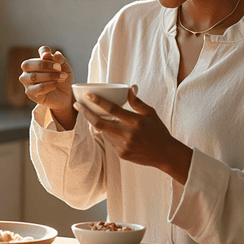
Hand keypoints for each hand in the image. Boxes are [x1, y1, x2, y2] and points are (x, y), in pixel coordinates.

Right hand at [19, 46, 75, 126]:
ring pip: (33, 76)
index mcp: (37, 60)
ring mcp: (27, 82)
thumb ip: (61, 60)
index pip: (41, 51)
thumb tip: (55, 54)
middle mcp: (28, 70)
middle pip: (28, 64)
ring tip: (62, 78)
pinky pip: (37, 88)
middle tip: (59, 68)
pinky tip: (54, 85)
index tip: (57, 60)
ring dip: (50, 76)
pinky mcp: (30, 93)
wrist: (65, 96)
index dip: (47, 53)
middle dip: (45, 65)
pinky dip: (48, 86)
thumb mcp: (65, 68)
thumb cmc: (62, 80)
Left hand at [76, 86, 192, 183]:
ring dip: (98, 123)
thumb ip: (137, 102)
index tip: (88, 96)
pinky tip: (112, 129)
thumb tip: (129, 88)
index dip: (98, 102)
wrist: (166, 155)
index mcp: (136, 122)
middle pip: (100, 124)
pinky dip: (107, 133)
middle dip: (86, 113)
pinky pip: (109, 141)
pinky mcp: (122, 154)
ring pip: (103, 132)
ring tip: (96, 115)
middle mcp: (128, 135)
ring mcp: (124, 146)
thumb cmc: (159, 131)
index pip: (113, 110)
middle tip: (77, 105)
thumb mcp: (150, 113)